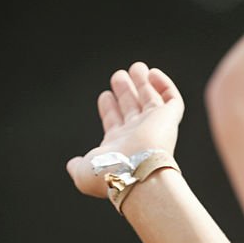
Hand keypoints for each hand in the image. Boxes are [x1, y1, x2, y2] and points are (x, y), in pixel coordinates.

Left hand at [66, 62, 183, 197]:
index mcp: (119, 146)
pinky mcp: (169, 119)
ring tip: (136, 67)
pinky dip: (164, 85)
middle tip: (118, 76)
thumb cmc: (109, 174)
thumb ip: (77, 166)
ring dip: (144, 83)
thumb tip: (71, 163)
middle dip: (125, 92)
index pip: (116, 122)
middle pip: (132, 108)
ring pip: (152, 100)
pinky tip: (152, 74)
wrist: (135, 175)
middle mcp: (137, 135)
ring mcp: (154, 126)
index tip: (105, 94)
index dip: (110, 108)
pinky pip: (172, 99)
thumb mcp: (84, 172)